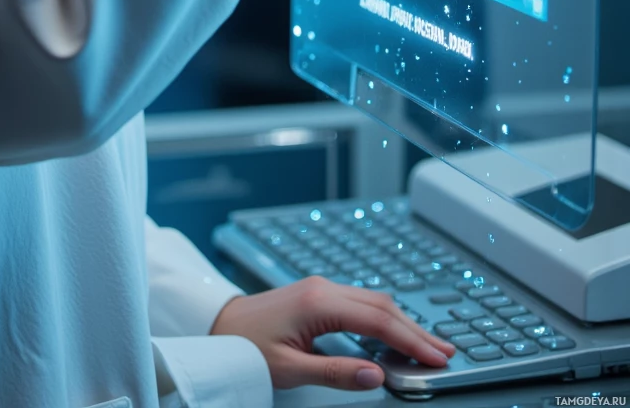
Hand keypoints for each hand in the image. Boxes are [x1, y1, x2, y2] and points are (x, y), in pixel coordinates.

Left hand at [210, 276, 453, 391]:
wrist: (218, 323)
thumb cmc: (246, 345)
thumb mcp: (289, 369)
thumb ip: (336, 372)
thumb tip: (378, 375)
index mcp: (319, 302)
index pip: (378, 321)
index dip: (412, 341)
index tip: (437, 359)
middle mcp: (324, 288)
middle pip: (383, 306)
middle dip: (416, 330)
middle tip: (446, 353)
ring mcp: (322, 288)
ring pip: (374, 301)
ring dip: (403, 323)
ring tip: (429, 346)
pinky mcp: (318, 294)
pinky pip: (361, 303)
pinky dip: (385, 319)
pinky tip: (396, 334)